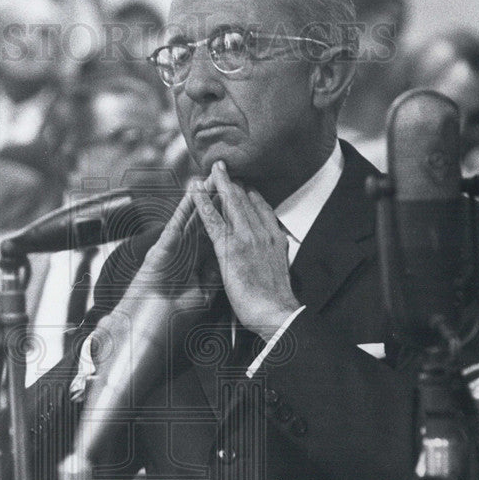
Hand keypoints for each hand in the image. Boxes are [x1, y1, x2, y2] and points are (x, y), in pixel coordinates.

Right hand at [87, 186, 218, 389]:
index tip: (239, 201)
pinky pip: (176, 225)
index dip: (225, 218)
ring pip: (189, 219)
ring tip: (210, 176)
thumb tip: (226, 266)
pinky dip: (184, 208)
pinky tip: (191, 191)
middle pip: (203, 222)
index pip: (213, 235)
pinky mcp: (161, 249)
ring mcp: (171, 249)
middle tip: (226, 178)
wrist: (150, 330)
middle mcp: (183, 253)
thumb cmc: (173, 318)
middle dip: (214, 200)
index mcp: (194, 263)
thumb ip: (213, 277)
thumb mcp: (203, 295)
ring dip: (199, 197)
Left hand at [192, 160, 300, 341]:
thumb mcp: (281, 271)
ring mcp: (247, 239)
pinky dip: (204, 204)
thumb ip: (275, 257)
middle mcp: (263, 233)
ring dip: (220, 184)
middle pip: (247, 201)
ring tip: (212, 168)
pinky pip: (214, 220)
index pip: (263, 210)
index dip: (252, 195)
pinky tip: (197, 191)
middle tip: (224, 165)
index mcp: (276, 240)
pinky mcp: (231, 249)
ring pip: (231, 204)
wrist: (277, 314)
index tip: (245, 184)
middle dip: (234, 181)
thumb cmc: (277, 301)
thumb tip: (275, 253)